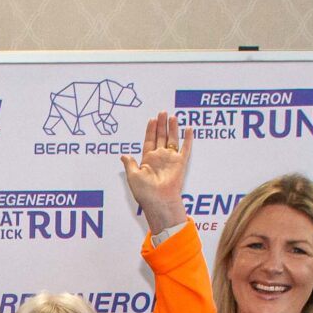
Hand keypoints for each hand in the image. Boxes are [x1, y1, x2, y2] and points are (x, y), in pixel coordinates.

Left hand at [119, 111, 192, 232]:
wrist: (158, 200)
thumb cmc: (145, 192)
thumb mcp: (132, 176)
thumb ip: (130, 164)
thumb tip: (124, 155)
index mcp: (147, 160)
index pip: (149, 140)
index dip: (150, 130)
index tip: (152, 119)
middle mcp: (159, 158)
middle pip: (161, 137)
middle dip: (161, 124)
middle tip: (162, 112)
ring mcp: (170, 159)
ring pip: (172, 139)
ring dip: (173, 128)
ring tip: (173, 116)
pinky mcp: (180, 163)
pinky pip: (185, 148)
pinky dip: (188, 138)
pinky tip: (188, 129)